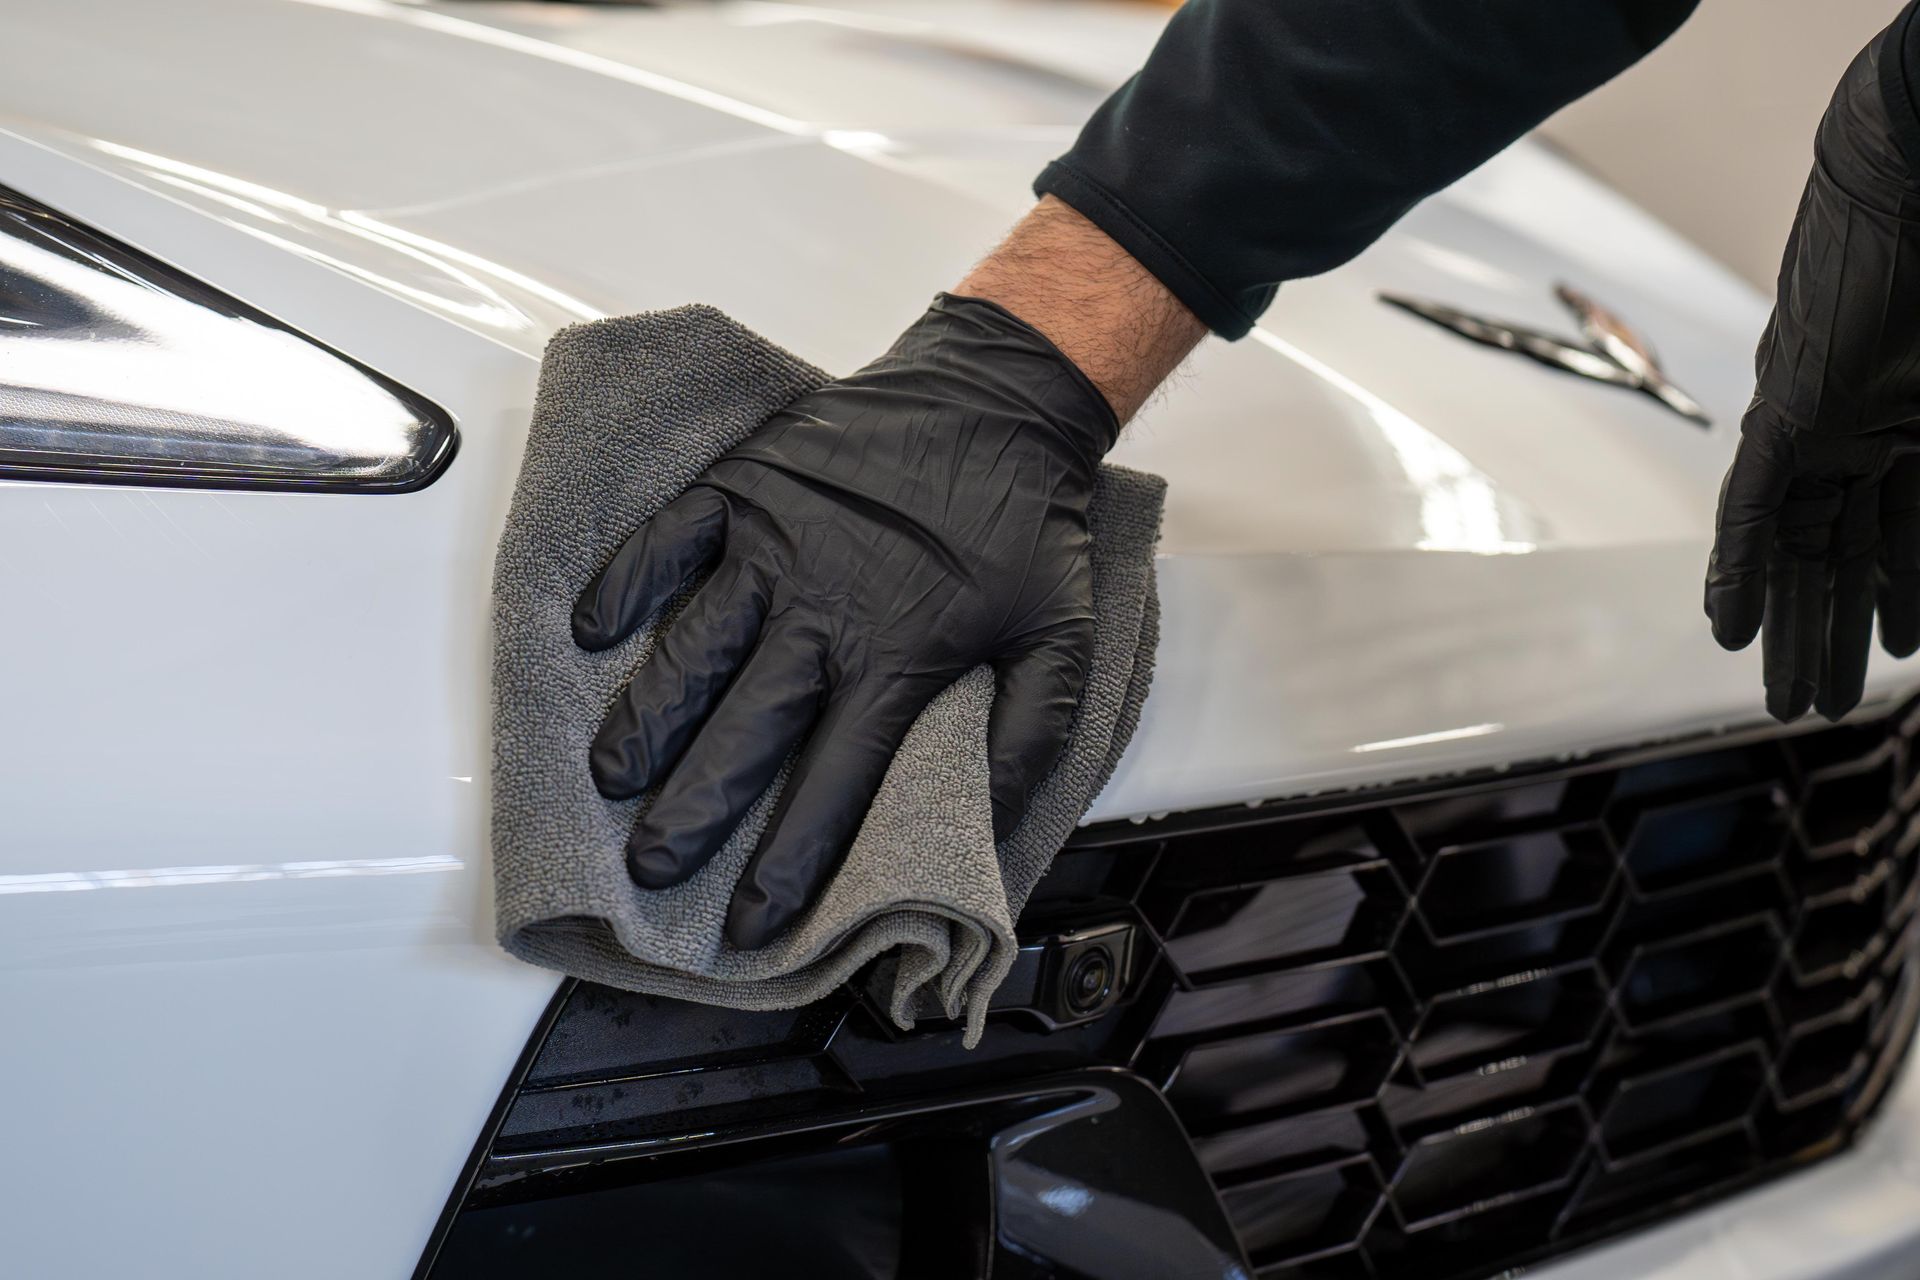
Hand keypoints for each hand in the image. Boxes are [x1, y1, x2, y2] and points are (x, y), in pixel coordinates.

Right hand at [571, 294, 1117, 948]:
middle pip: (741, 733)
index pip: (831, 784)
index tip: (752, 921)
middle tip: (651, 868)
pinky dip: (623, 585)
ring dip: (644, 720)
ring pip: (689, 649)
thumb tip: (994, 831)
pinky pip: (666, 541)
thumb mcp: (1063, 641)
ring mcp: (773, 543)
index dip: (788, 862)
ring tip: (610, 778)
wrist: (1002, 395)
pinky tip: (592, 631)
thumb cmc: (1027, 519)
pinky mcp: (747, 486)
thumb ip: (1028, 742)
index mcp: (898, 658)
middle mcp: (822, 610)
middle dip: (691, 813)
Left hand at [1706, 13, 1919, 720]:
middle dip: (1831, 636)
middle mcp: (1862, 433)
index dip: (1901, 600)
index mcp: (1916, 427)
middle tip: (1821, 709)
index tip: (1900, 657)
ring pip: (1798, 547)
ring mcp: (1825, 422)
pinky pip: (1756, 504)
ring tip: (1788, 703)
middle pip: (1841, 555)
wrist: (1915, 164)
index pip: (1904, 536)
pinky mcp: (1790, 407)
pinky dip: (1741, 567)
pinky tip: (1728, 633)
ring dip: (1788, 627)